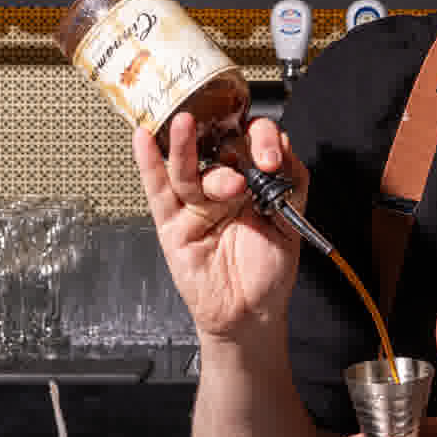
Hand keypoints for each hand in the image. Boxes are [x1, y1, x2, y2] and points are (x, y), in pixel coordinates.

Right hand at [133, 112, 307, 344]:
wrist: (252, 312)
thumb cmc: (269, 269)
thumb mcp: (291, 219)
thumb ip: (290, 181)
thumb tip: (281, 141)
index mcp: (250, 180)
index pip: (249, 142)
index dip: (259, 141)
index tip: (271, 159)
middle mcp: (220, 186)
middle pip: (215, 149)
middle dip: (228, 146)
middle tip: (242, 153)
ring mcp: (194, 205)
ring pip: (186, 168)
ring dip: (184, 145)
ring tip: (185, 124)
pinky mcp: (172, 225)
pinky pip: (159, 192)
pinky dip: (149, 165)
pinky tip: (145, 140)